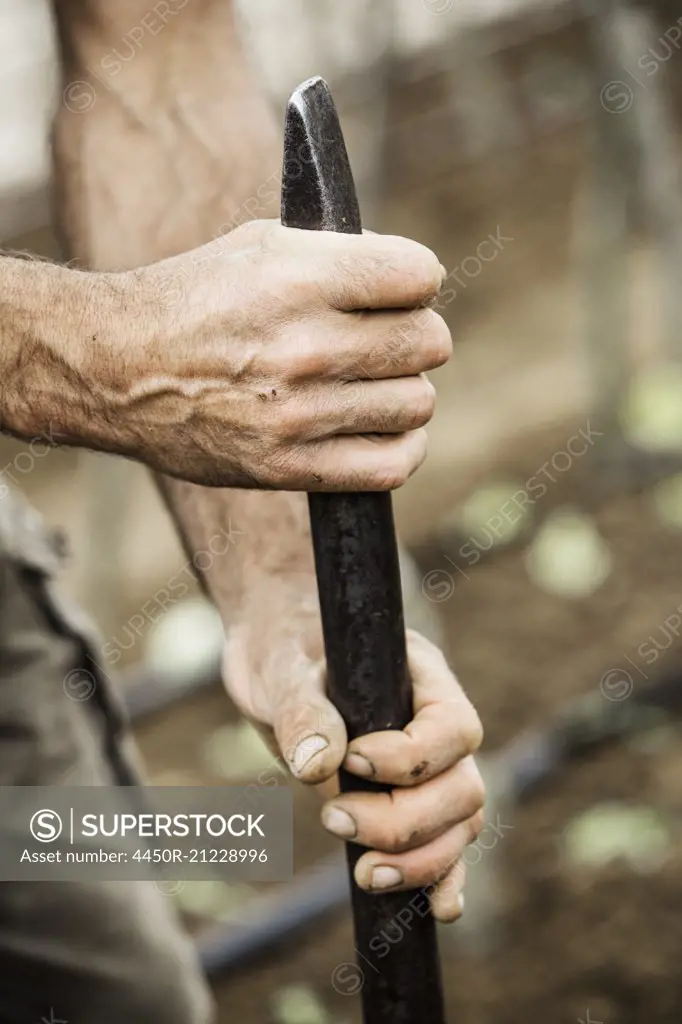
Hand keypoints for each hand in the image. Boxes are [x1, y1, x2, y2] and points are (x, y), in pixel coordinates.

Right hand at [104, 220, 450, 489]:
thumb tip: (411, 280)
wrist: (116, 373)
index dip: (415, 281)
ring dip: (402, 391)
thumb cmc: (192, 301)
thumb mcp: (257, 246)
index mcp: (298, 280)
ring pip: (418, 402)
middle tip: (380, 341)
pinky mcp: (289, 467)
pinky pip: (392, 465)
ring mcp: (299, 413)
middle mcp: (305, 347)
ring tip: (369, 385)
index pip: (420, 277)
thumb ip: (337, 254)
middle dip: (413, 334)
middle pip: (429, 342)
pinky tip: (380, 429)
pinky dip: (401, 447)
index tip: (395, 291)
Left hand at [225, 628, 483, 921]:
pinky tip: (436, 908)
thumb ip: (302, 710)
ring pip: (460, 826)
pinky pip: (446, 846)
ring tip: (363, 872)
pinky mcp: (405, 803)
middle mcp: (436, 726)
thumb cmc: (285, 645)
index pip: (452, 729)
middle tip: (333, 818)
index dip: (412, 759)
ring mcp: (426, 768)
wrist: (275, 652)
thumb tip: (318, 768)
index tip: (352, 762)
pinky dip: (443, 878)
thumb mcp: (284, 667)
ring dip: (420, 860)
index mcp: (423, 678)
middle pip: (463, 790)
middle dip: (406, 821)